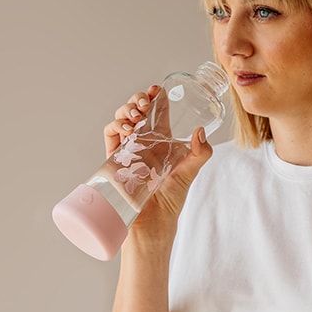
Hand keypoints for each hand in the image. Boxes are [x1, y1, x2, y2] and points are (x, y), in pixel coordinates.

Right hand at [103, 86, 212, 231]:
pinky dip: (116, 126)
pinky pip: (110, 136)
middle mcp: (143, 144)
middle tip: (145, 101)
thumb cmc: (170, 200)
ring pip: (122, 119)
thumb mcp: (189, 173)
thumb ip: (200, 153)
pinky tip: (127, 127)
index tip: (157, 89)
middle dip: (138, 99)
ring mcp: (128, 151)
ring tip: (137, 113)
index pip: (157, 113)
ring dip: (126, 109)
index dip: (156, 98)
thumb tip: (200, 132)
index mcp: (161, 142)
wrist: (152, 222)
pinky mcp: (114, 160)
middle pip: (136, 111)